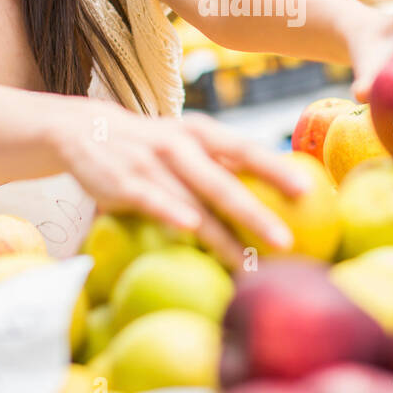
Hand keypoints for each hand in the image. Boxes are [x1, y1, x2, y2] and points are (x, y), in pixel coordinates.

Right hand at [56, 104, 306, 266]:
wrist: (84, 129)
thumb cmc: (152, 145)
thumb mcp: (186, 142)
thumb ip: (220, 162)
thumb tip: (273, 189)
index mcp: (200, 131)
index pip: (245, 150)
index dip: (276, 170)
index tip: (308, 192)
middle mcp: (180, 144)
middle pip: (225, 181)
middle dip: (256, 213)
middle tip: (286, 242)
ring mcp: (151, 163)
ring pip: (193, 202)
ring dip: (221, 235)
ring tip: (248, 262)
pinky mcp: (124, 183)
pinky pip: (152, 201)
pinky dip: (171, 213)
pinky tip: (191, 231)